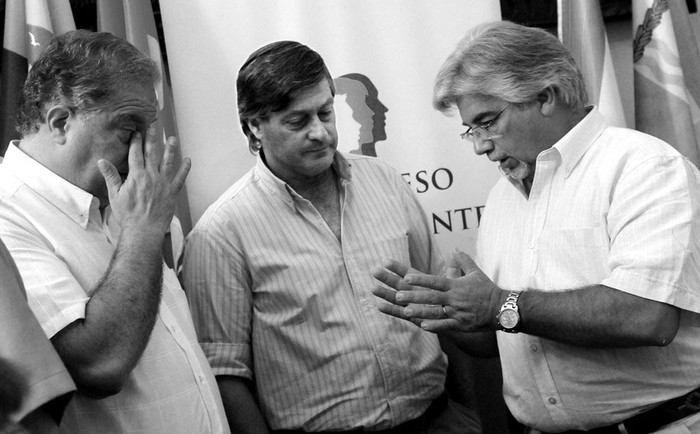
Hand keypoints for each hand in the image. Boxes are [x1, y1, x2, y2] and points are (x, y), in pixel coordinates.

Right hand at [98, 127, 190, 234]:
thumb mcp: (115, 194)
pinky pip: (181, 177)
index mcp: (136, 175)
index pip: (135, 153)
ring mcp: (163, 183)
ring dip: (171, 149)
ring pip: (168, 161)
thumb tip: (102, 161)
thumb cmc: (127, 214)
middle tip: (154, 127)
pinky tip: (188, 160)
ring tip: (173, 139)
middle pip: (151, 153)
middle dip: (152, 138)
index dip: (136, 141)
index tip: (137, 132)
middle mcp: (151, 176)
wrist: (143, 229)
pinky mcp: (173, 191)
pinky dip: (185, 168)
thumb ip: (110, 176)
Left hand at [372, 249, 502, 332]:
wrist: (501, 307)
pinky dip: (435, 325)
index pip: (435, 281)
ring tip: (406, 311)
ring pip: (436, 311)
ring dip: (420, 311)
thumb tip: (454, 248)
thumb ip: (463, 260)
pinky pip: (446, 325)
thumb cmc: (487, 289)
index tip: (406, 277)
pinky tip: (422, 326)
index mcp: (456, 285)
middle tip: (398, 295)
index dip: (420, 279)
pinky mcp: (461, 324)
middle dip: (414, 296)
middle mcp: (455, 298)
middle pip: (431, 296)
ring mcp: (457, 312)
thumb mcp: (475, 272)